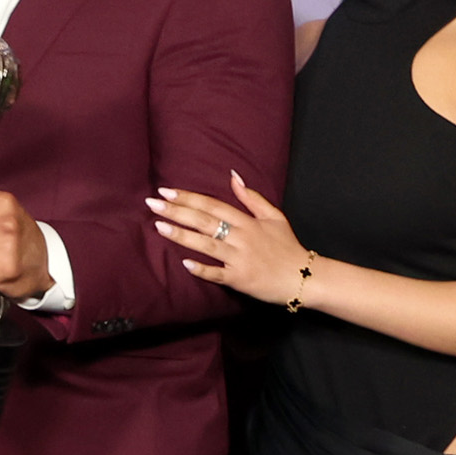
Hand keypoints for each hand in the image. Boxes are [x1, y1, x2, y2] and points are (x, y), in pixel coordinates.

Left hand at [151, 173, 301, 301]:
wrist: (303, 277)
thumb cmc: (287, 246)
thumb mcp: (274, 216)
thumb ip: (251, 197)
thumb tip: (233, 175)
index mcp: (247, 221)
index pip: (212, 205)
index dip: (189, 197)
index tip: (167, 191)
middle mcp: (241, 237)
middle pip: (205, 221)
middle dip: (177, 211)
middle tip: (153, 204)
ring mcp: (240, 258)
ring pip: (207, 244)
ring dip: (182, 235)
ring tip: (159, 227)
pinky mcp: (240, 279)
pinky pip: (217, 274)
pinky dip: (202, 269)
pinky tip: (184, 263)